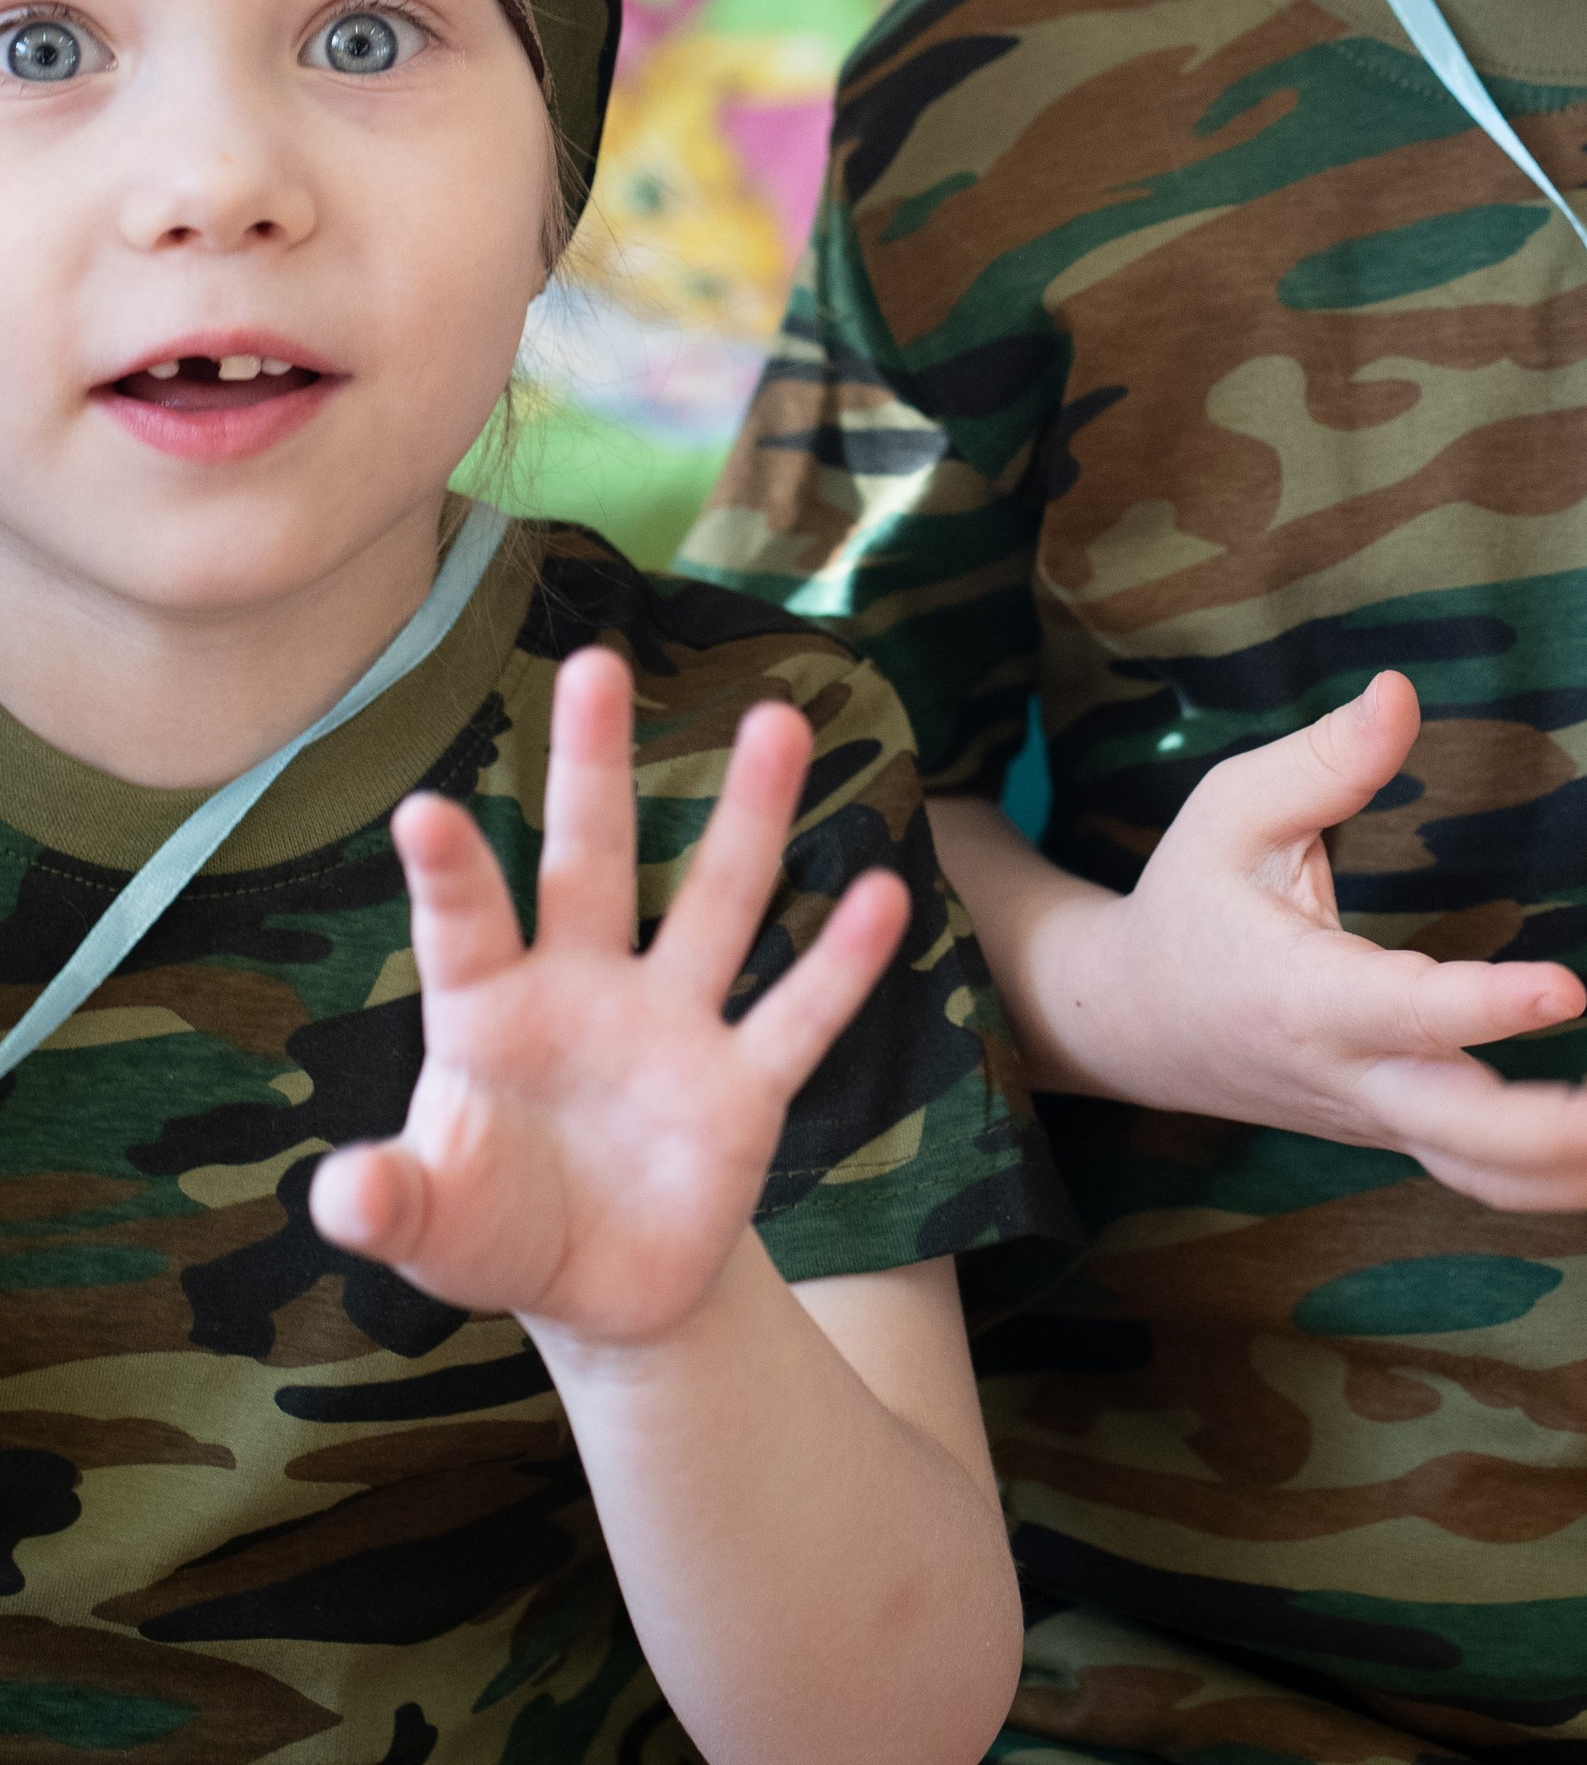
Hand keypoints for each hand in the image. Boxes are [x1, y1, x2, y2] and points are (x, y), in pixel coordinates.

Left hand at [307, 646, 911, 1345]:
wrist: (601, 1287)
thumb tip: (343, 1197)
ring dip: (749, 815)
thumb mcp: (429, 1228)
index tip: (421, 811)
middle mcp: (586, 991)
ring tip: (776, 720)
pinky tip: (882, 893)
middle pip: (589, 862)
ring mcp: (673, 1029)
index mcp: (491, 1012)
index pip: (467, 929)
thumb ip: (387, 1205)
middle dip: (592, 767)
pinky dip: (840, 962)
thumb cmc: (493, 1226)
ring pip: (714, 902)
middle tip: (596, 662)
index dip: (448, 876)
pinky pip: (797, 1017)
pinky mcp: (745, 1088)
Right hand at [1069, 671, 1586, 1212]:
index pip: (1406, 1009)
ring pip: (1478, 1174)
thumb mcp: (1229, 808)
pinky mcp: (1393, 1129)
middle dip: (1561, 1135)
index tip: (1566, 989)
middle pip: (1459, 1133)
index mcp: (1301, 993)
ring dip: (1580, 1174)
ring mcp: (1372, 1115)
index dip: (1485, 1006)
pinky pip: (1477, 1175)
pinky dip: (1561, 1184)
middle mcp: (1345, 1072)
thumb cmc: (1188, 901)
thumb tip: (1400, 691)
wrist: (1129, 1022)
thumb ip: (1322, 759)